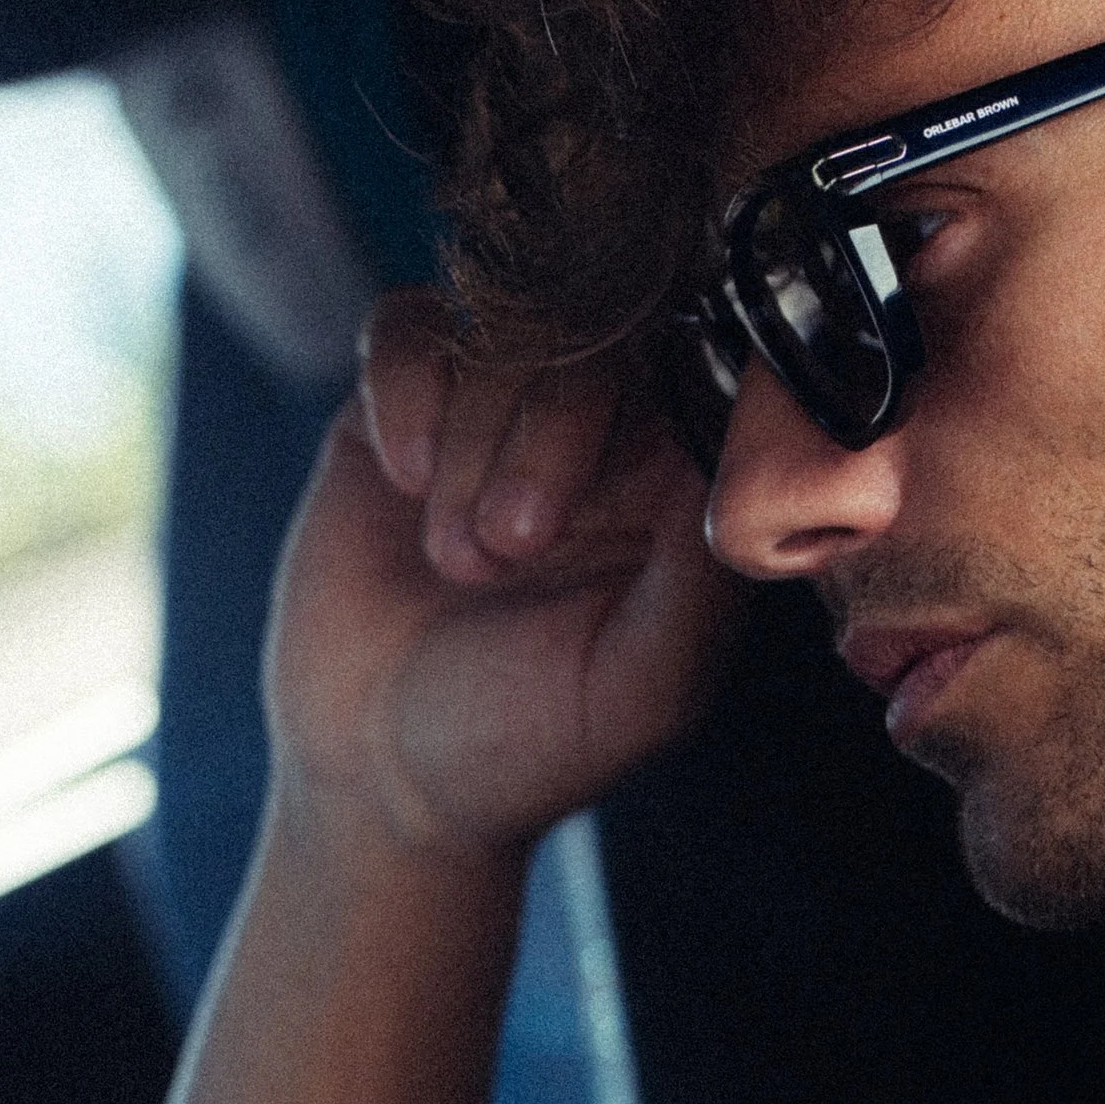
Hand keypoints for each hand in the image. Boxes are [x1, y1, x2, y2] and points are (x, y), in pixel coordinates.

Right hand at [267, 292, 738, 866]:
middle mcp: (599, 432)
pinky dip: (406, 391)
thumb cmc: (530, 741)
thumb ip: (701, 580)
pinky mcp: (399, 406)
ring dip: (473, 441)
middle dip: (550, 434)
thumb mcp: (644, 685)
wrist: (378, 777)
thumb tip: (726, 465)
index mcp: (680, 484)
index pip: (700, 372)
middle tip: (513, 548)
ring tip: (455, 559)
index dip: (660, 403)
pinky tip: (402, 479)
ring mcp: (495, 410)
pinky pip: (407, 327)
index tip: (615, 488)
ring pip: (501, 331)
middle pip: (600, 339)